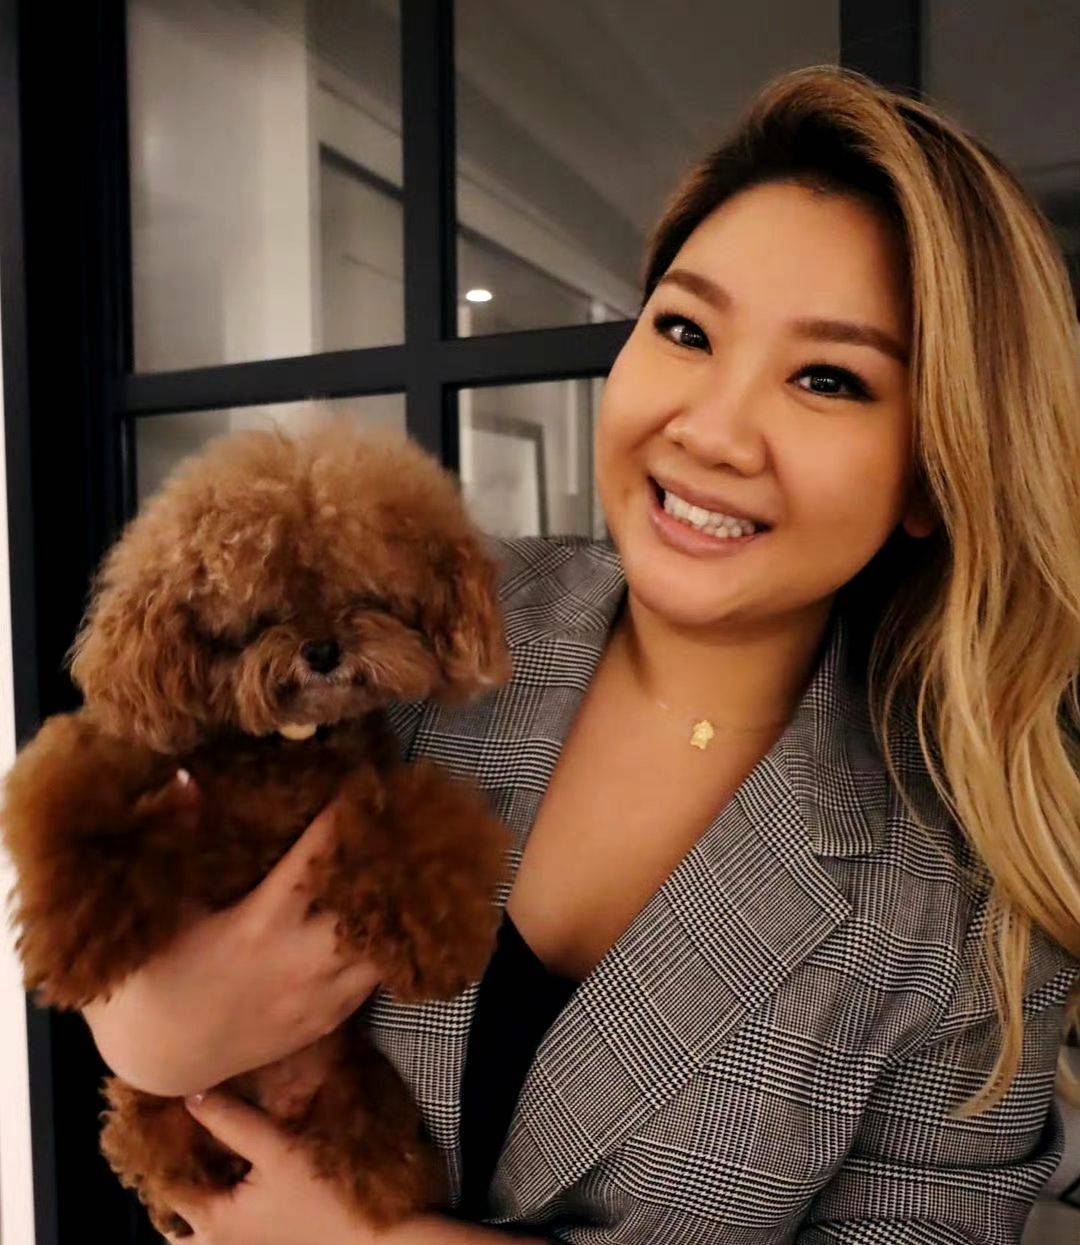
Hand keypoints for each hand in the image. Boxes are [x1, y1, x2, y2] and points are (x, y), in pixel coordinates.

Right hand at [82, 789, 382, 1096]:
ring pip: (383, 948)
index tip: (362, 785)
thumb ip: (183, 841)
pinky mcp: (327, 1022)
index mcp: (260, 924)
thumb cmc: (159, 975)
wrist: (162, 1057)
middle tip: (399, 828)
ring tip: (404, 873)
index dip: (340, 821)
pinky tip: (392, 922)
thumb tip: (186, 778)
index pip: (315, 861)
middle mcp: (299, 960)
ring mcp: (318, 996)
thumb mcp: (167, 908)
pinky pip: (374, 982)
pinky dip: (386, 949)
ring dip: (394, 912)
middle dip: (385, 867)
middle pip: (366, 905)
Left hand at [159, 1090, 381, 1244]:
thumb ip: (233, 1122)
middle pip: (174, 1218)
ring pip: (198, 1228)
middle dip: (174, 1181)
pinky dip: (220, 1203)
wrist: (369, 1242)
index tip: (162, 1117)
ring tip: (208, 1156)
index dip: (160, 1150)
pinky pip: (225, 1226)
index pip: (165, 1185)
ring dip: (197, 1196)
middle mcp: (217, 1243)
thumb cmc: (321, 1197)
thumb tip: (190, 1093)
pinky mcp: (261, 1242)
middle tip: (182, 1140)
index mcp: (212, 1222)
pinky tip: (237, 1174)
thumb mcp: (277, 1151)